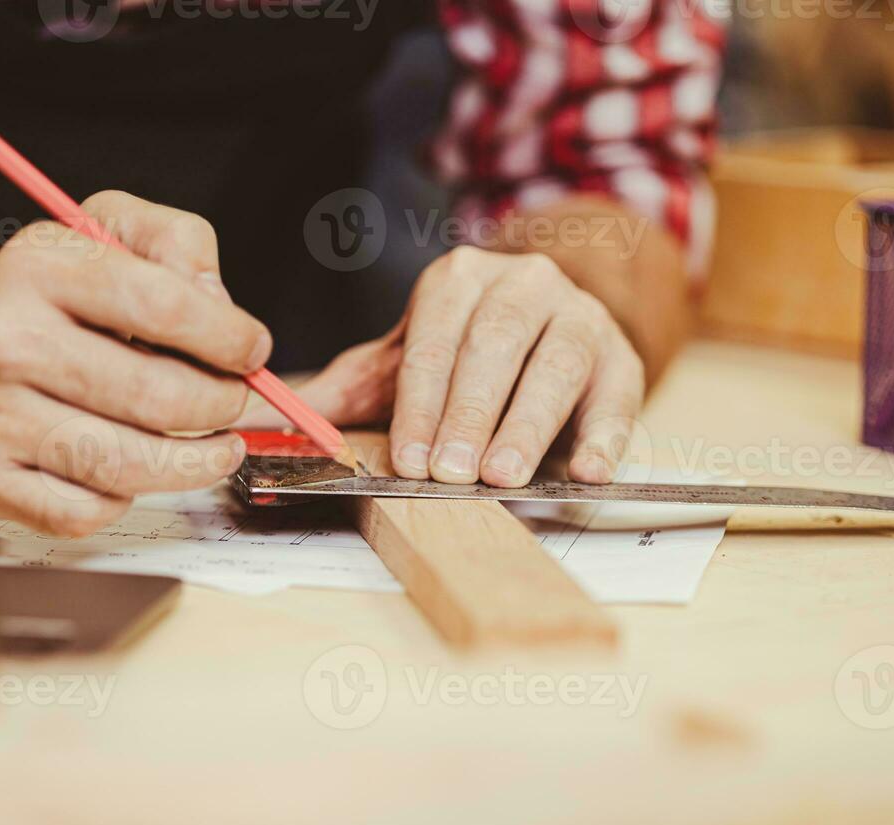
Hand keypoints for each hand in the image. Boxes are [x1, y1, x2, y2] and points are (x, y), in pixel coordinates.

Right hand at [0, 191, 269, 536]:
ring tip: (219, 449)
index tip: (253, 352)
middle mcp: (4, 340)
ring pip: (127, 466)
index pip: (161, 305)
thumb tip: (219, 303)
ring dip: (194, 464)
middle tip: (235, 401)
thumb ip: (176, 243)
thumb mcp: (108, 232)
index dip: (227, 336)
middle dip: (220, 405)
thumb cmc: (49, 296)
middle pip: (154, 396)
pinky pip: (85, 511)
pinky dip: (124, 499)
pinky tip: (133, 471)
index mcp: (38, 266)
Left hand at [241, 246, 643, 485]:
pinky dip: (604, 437)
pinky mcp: (623, 358)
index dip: (421, 403)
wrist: (551, 325)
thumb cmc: (468, 354)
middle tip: (452, 473)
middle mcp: (524, 285)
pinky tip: (584, 470)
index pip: (434, 341)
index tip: (411, 457)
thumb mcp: (404, 362)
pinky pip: (617, 397)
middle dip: (470, 415)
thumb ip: (346, 390)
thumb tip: (270, 420)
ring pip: (554, 367)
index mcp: (459, 280)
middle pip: (494, 348)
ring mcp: (579, 317)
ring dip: (527, 426)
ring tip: (504, 475)